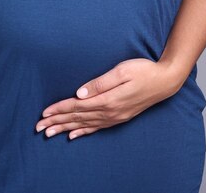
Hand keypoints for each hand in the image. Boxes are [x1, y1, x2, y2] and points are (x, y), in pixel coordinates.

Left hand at [35, 58, 187, 139]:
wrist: (166, 81)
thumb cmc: (144, 70)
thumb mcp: (121, 71)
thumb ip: (100, 83)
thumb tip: (79, 93)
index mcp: (108, 99)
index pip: (77, 106)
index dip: (59, 109)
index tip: (44, 113)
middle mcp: (110, 112)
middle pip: (78, 118)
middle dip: (57, 122)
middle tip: (39, 128)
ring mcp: (116, 116)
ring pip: (85, 124)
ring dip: (66, 128)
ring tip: (50, 133)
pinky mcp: (120, 117)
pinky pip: (97, 127)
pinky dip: (83, 131)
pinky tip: (73, 135)